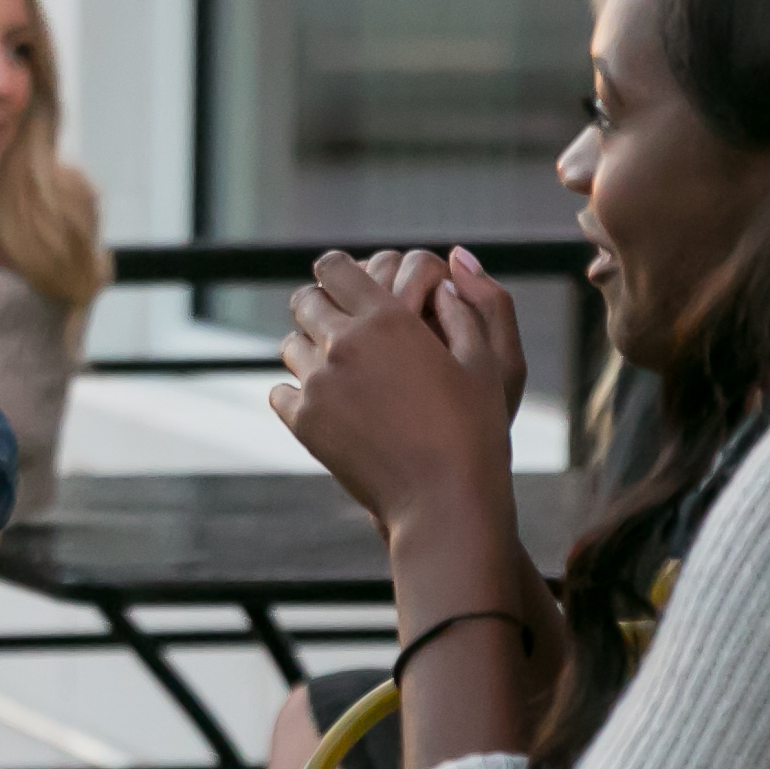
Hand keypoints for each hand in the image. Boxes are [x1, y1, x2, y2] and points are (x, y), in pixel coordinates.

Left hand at [271, 250, 513, 536]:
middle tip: (339, 321)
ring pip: (290, 345)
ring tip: (338, 366)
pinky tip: (327, 403)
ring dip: (310, 348)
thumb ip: (468, 307)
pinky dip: (299, 393)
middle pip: (304, 301)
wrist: (444, 500)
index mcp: (388, 319)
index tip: (345, 282)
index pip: (333, 268)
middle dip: (320, 305)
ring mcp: (318, 383)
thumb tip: (450, 268)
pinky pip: (282, 391)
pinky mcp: (303, 421)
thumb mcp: (487, 362)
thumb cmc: (476, 430)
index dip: (337, 271)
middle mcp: (343, 344)